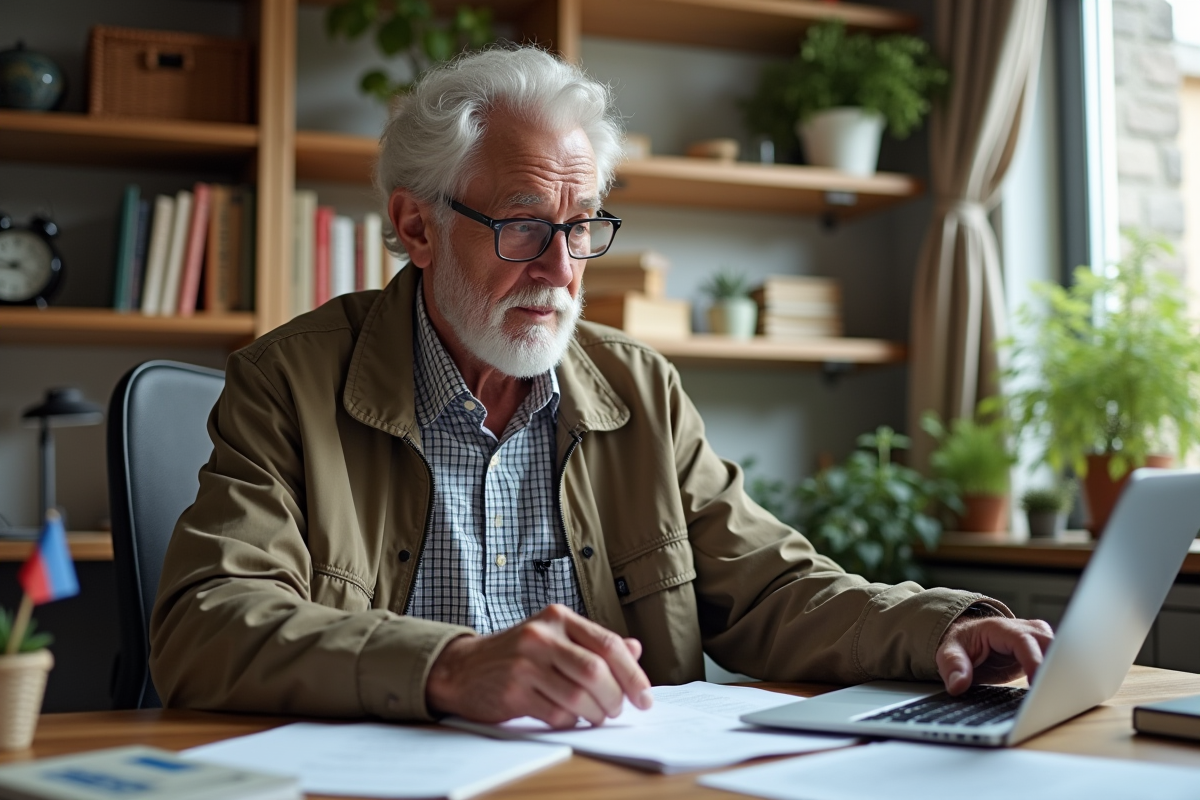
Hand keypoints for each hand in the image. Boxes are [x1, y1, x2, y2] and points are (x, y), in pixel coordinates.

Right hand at [425, 604, 652, 727]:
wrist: (463, 667)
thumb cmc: (516, 654)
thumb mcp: (555, 637)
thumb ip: (593, 643)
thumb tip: (636, 650)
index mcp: (558, 618)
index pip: (608, 644)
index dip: (633, 674)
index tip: (644, 696)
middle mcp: (541, 636)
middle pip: (597, 671)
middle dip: (616, 698)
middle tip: (619, 710)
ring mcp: (525, 663)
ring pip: (579, 696)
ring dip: (596, 713)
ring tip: (597, 716)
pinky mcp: (513, 691)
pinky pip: (557, 713)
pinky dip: (570, 721)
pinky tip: (569, 717)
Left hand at [936, 616, 1053, 694]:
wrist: (972, 638)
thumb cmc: (963, 644)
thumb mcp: (949, 652)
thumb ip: (953, 666)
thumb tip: (957, 685)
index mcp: (1000, 628)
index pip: (1023, 641)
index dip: (1033, 660)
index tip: (1037, 682)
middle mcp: (1024, 629)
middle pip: (1049, 643)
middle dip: (1056, 666)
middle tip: (1056, 692)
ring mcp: (1037, 638)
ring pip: (1061, 650)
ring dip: (1062, 670)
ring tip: (1062, 693)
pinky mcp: (1044, 650)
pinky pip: (1060, 659)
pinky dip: (1061, 673)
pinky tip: (1062, 690)